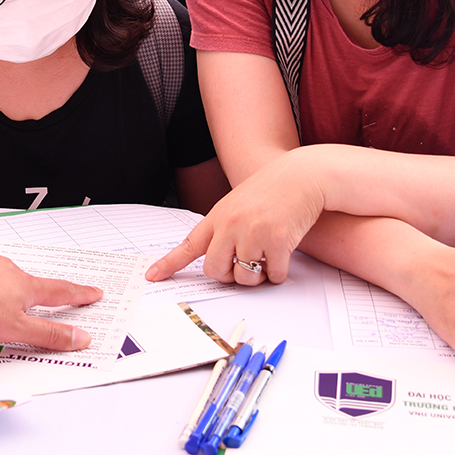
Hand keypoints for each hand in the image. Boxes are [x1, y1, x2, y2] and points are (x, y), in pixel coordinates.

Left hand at [0, 225, 102, 349]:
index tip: (94, 293)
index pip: (61, 292)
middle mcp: (8, 271)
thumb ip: (48, 334)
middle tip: (20, 319)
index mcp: (26, 288)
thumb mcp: (15, 327)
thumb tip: (81, 338)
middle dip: (19, 310)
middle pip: (21, 293)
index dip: (80, 295)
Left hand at [146, 153, 325, 285]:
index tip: (152, 276)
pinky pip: (273, 276)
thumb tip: (221, 261)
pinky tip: (282, 255)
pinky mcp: (277, 242)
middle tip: (241, 267)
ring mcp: (253, 234)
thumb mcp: (237, 204)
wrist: (301, 176)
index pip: (189, 245)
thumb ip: (225, 229)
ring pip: (244, 278)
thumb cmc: (272, 190)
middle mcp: (231, 226)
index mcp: (218, 217)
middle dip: (228, 276)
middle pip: (215, 271)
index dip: (169, 264)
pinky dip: (278, 273)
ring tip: (265, 258)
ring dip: (256, 276)